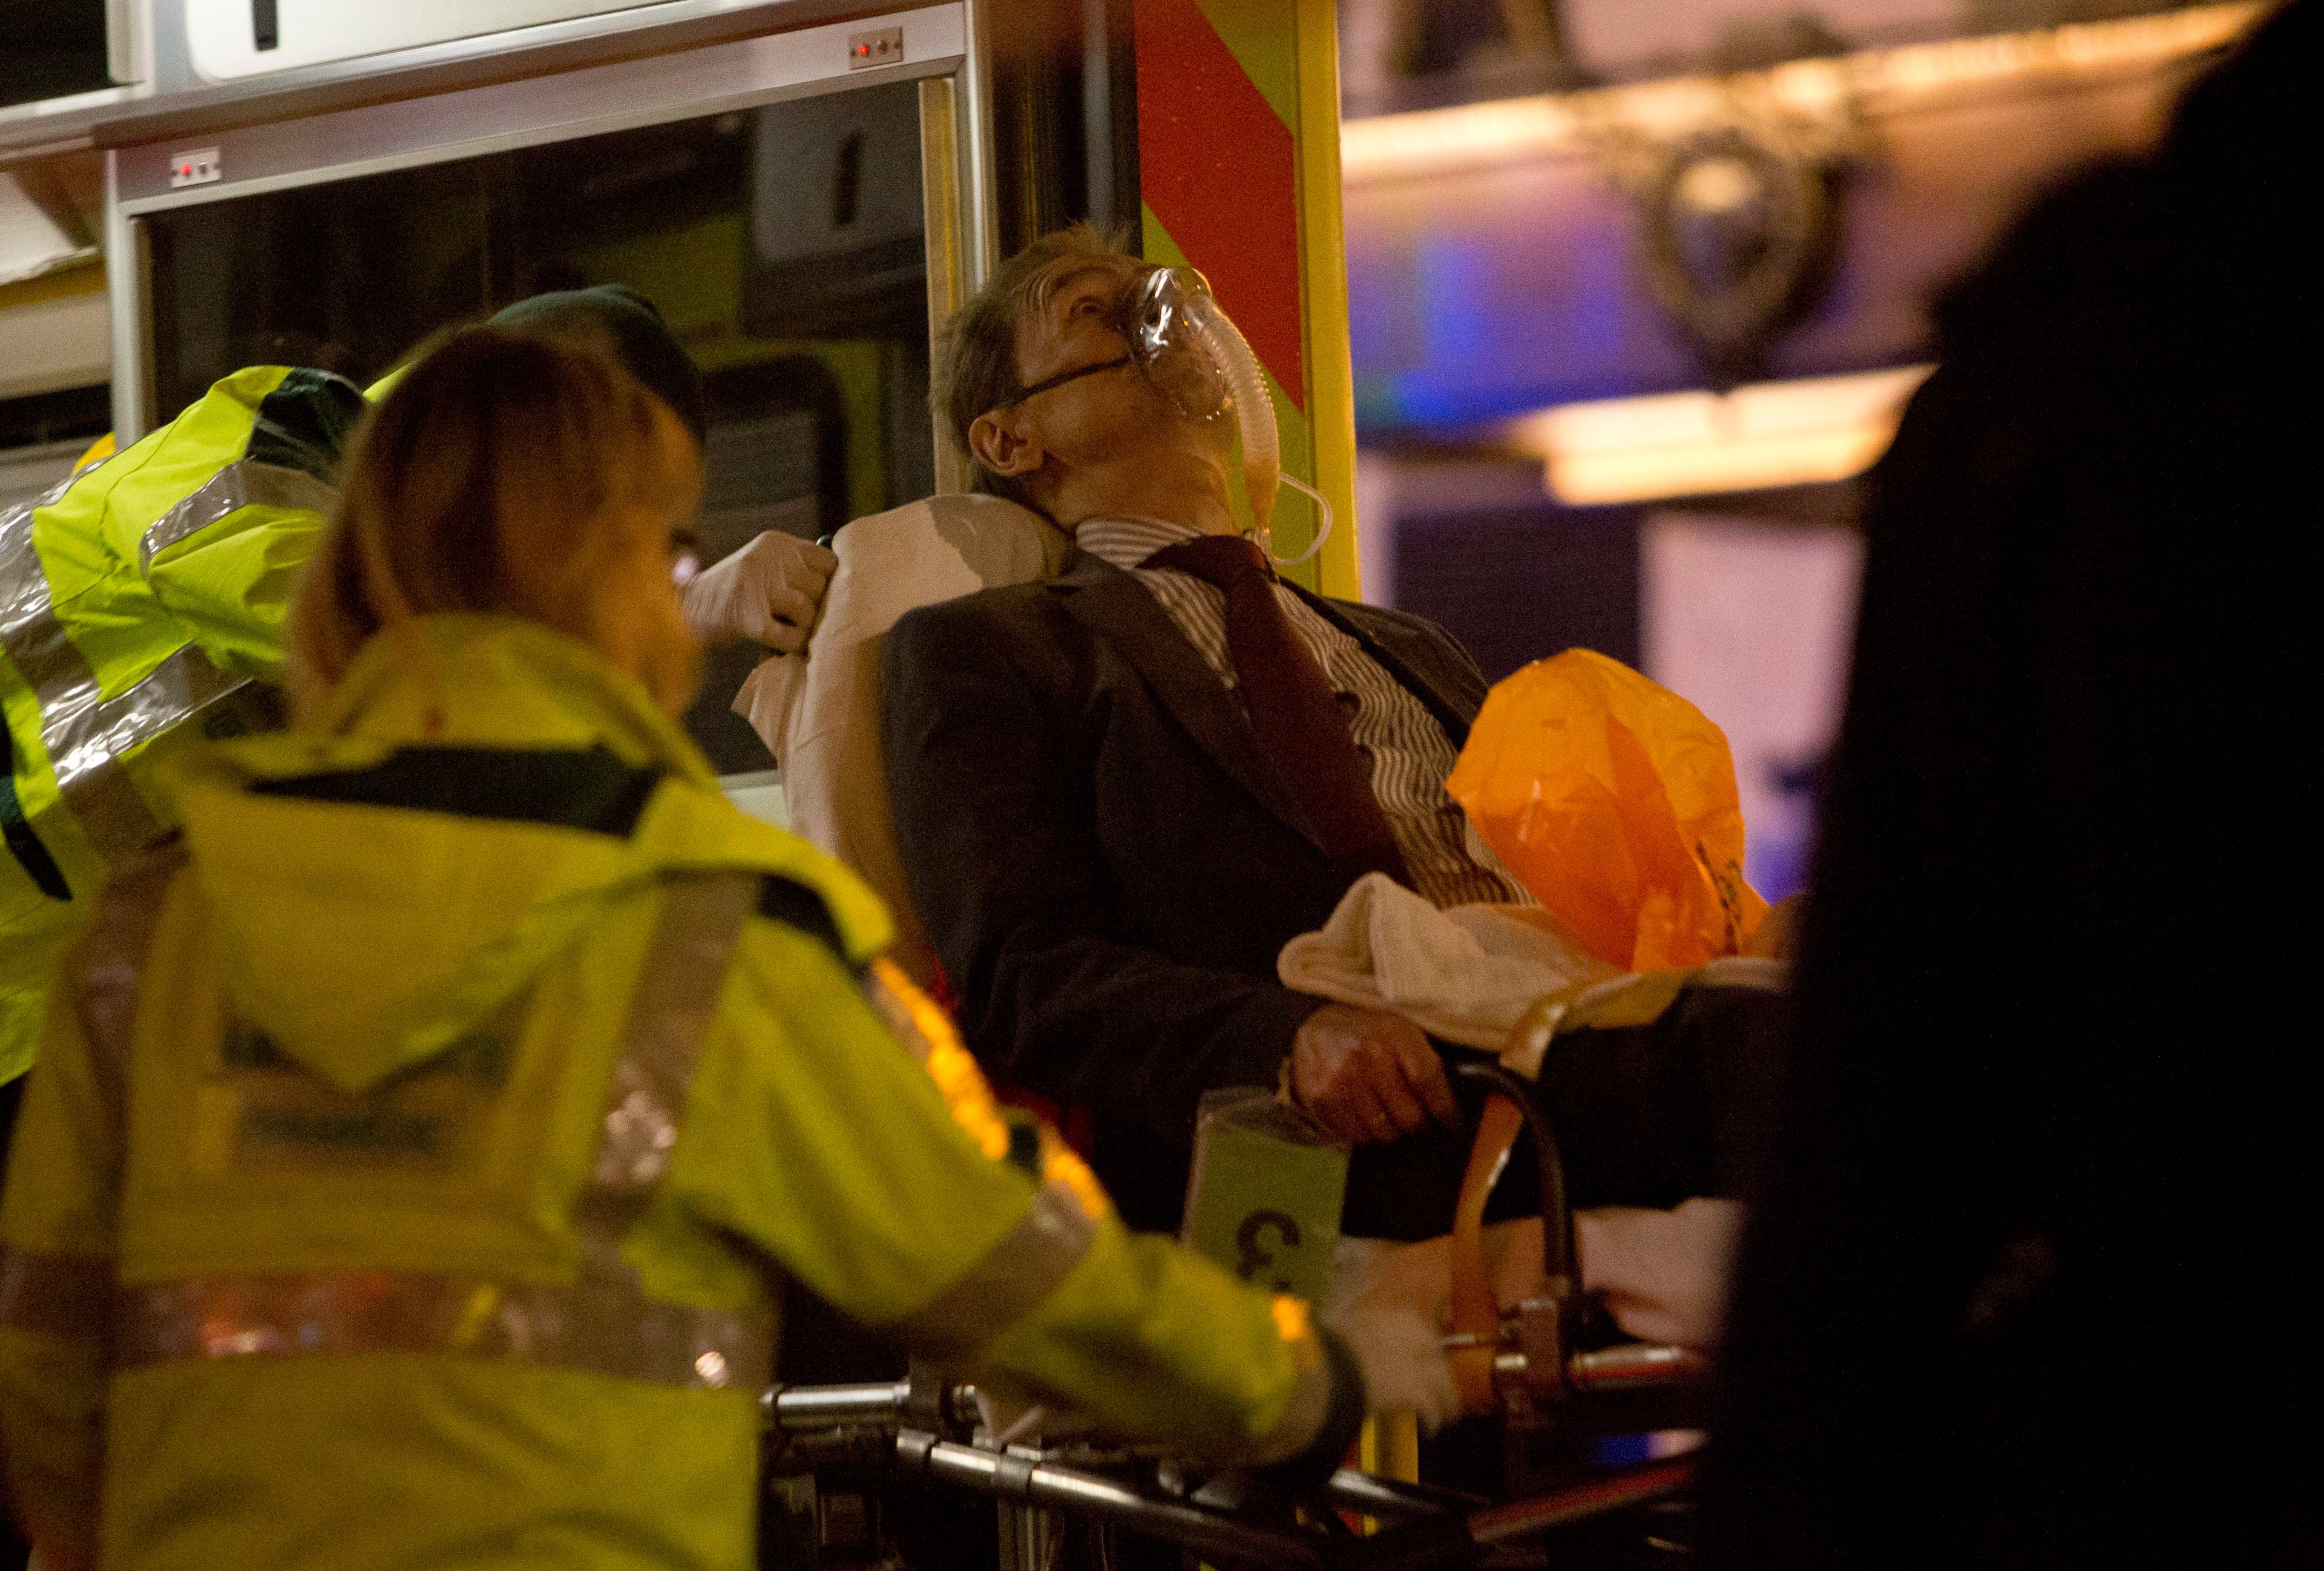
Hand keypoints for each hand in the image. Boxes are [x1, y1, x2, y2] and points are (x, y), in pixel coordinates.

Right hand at [681, 531, 837, 652]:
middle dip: (816, 609)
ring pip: (807, 610)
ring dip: (803, 628)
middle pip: (820, 588)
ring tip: (789, 632)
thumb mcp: (762, 566)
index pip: (828, 560)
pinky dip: (792, 646)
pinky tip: (783, 646)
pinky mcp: (750, 618)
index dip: (830, 583)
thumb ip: (795, 569)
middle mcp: (769, 559)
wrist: (683, 608)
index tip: (821, 599)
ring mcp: (758, 586)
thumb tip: (842, 588)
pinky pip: (791, 637)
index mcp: (776, 543)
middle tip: (801, 621)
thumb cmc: (730, 593)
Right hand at [1289, 1004, 1458, 1145]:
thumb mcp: (1402, 1026)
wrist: (1317, 1022)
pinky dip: (1364, 1131)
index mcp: (1394, 1033)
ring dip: (1390, 1129)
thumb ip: (1425, 1057)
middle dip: (1417, 1122)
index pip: (1427, 1080)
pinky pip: (1354, 1134)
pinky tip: (1364, 1115)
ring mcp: (1340, 1079)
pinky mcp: (1320, 1097)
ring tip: (1388, 1115)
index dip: (1444, 1108)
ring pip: (1382, 1132)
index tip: (1452, 1122)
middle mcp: (1367, 1056)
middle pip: (1408, 1116)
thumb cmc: (1371, 1028)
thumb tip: (1452, 1101)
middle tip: (1415, 1117)